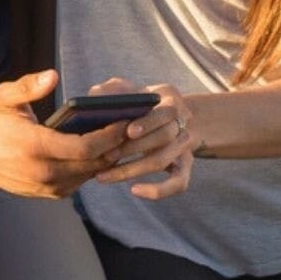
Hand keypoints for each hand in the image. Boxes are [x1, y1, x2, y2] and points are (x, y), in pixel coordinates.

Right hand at [0, 70, 127, 198]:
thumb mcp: (4, 97)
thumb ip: (28, 86)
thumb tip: (53, 76)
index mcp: (36, 147)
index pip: (85, 147)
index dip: (110, 135)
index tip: (125, 120)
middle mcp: (43, 172)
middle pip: (94, 163)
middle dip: (116, 146)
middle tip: (132, 128)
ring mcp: (46, 186)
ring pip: (90, 175)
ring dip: (107, 159)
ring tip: (122, 138)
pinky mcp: (48, 193)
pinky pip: (80, 182)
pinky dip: (93, 168)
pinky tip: (102, 152)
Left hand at [87, 78, 195, 199]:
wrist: (169, 116)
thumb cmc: (140, 103)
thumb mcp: (130, 89)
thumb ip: (113, 89)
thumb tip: (96, 95)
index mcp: (172, 100)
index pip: (166, 112)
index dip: (148, 123)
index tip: (128, 131)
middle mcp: (182, 123)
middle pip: (164, 138)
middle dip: (133, 149)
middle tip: (106, 156)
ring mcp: (185, 147)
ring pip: (163, 161)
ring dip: (132, 169)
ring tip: (104, 175)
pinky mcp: (185, 166)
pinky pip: (179, 183)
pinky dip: (158, 190)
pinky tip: (134, 190)